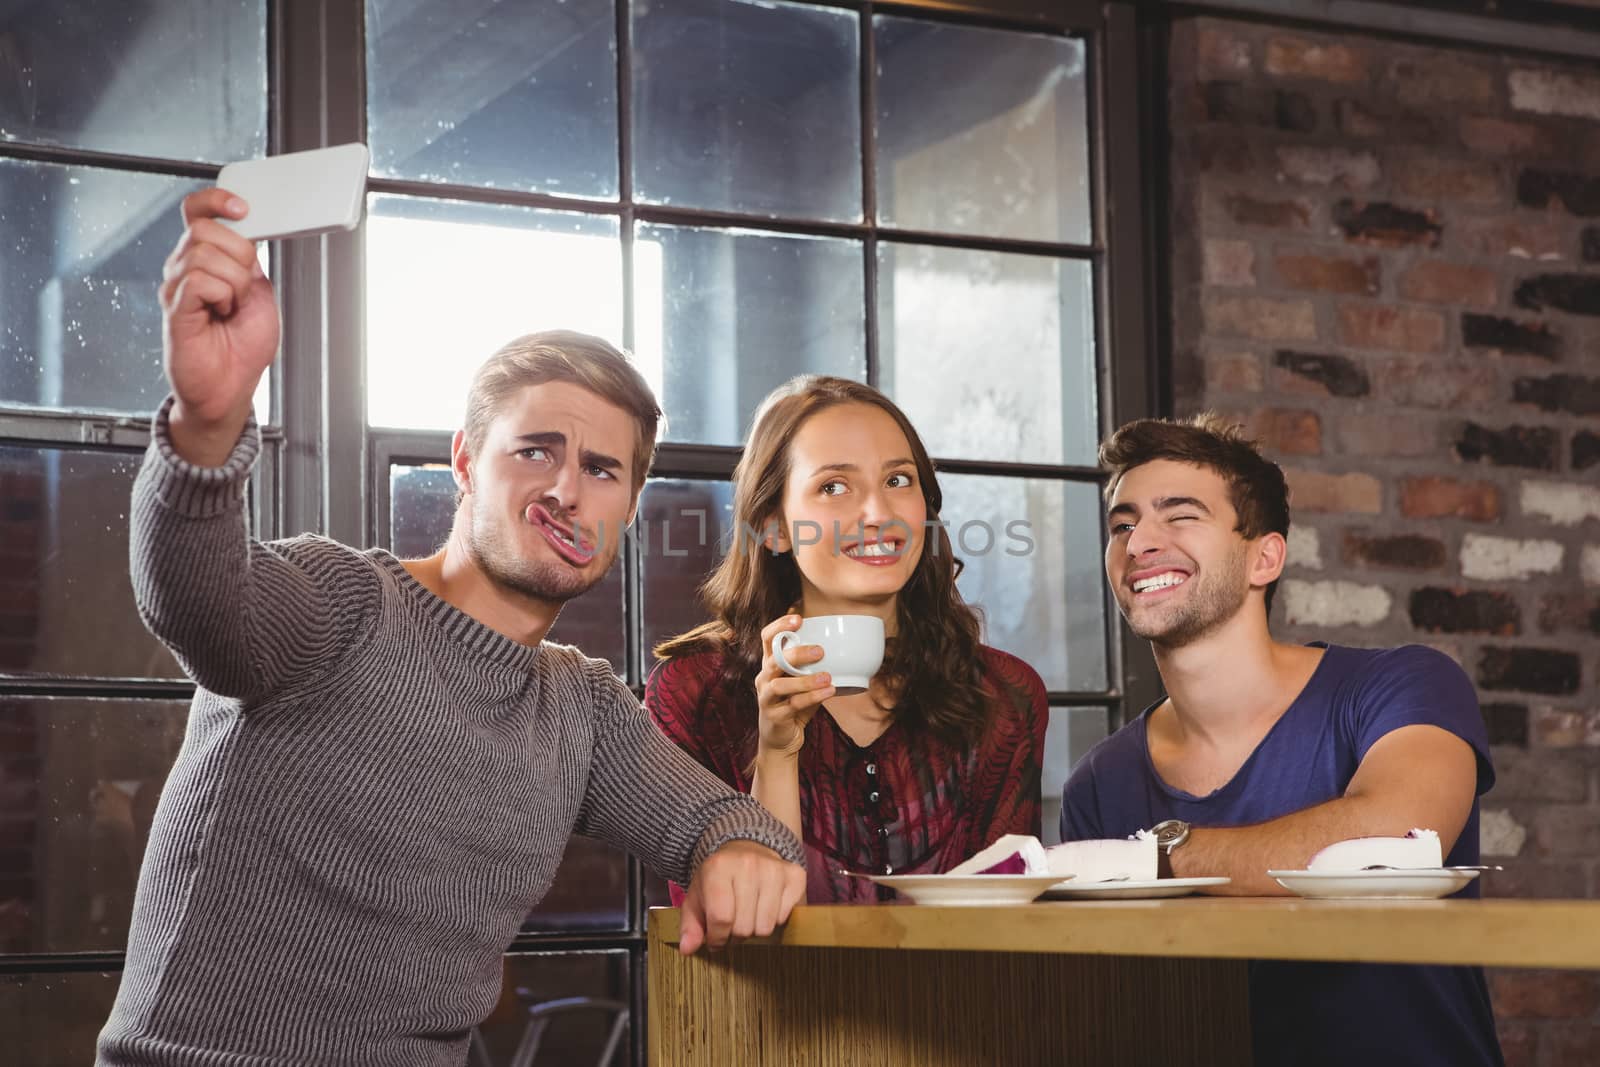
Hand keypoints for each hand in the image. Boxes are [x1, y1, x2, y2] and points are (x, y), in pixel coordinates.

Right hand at [159, 187, 281, 464]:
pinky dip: (222, 295)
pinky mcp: (175, 307)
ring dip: (235, 282)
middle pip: (205, 228)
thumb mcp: (260, 294)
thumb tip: (248, 235)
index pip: (198, 211)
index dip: (217, 200)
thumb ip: (250, 262)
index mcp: (206, 260)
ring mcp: (176, 286)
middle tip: (244, 288)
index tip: (243, 208)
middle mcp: (185, 268)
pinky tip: (221, 313)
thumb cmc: (242, 347)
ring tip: (232, 307)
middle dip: (239, 254)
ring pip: (205, 254)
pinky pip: (200, 280)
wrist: (230, 388)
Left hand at [677, 840, 805, 955]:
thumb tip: (688, 949)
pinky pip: (784, 918)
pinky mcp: (795, 875)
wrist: (746, 850)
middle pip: (744, 927)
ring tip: (748, 914)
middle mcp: (748, 863)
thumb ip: (690, 926)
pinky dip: (774, 918)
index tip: (715, 938)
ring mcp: (774, 868)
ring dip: (755, 928)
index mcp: (718, 867)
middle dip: (736, 934)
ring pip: (766, 926)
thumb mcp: (696, 899)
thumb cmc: (718, 879)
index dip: (717, 938)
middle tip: (733, 923)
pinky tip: (765, 905)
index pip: (721, 918)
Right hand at [755, 614, 834, 758]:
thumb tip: (842, 646)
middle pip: (774, 660)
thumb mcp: (801, 681)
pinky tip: (829, 692)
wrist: (781, 739)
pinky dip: (812, 697)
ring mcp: (766, 697)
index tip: (799, 618)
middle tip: (820, 651)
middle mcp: (764, 678)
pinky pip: (792, 705)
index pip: (767, 638)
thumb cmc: (794, 704)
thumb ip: (812, 665)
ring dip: (805, 680)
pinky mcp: (774, 716)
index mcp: (770, 664)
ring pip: (780, 684)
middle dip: (796, 653)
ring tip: (827, 676)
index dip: (779, 626)